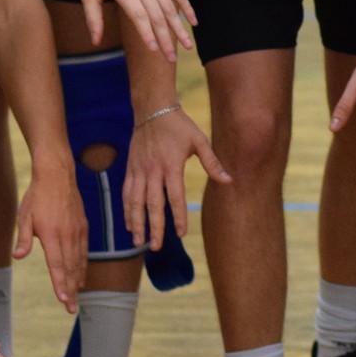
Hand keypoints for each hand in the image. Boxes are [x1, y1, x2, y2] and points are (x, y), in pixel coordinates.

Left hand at [14, 161, 86, 312]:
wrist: (57, 175)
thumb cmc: (37, 196)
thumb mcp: (24, 216)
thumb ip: (23, 238)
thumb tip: (17, 257)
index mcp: (52, 235)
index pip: (57, 265)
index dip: (60, 284)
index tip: (63, 300)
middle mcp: (68, 236)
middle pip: (70, 268)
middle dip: (71, 290)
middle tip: (72, 309)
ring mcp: (78, 232)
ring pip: (79, 262)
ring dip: (77, 281)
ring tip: (76, 296)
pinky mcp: (83, 227)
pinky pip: (84, 251)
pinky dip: (82, 266)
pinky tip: (80, 275)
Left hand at [80, 0, 196, 59]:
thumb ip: (93, 17)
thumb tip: (95, 40)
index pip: (139, 17)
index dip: (147, 34)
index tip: (154, 50)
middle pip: (158, 17)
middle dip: (165, 40)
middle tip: (171, 59)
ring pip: (170, 9)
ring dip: (179, 29)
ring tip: (187, 47)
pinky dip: (187, 8)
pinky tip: (193, 23)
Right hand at [123, 106, 230, 250]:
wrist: (152, 109)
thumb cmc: (179, 126)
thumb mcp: (199, 140)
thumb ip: (212, 162)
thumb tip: (229, 180)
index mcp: (171, 165)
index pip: (175, 197)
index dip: (178, 217)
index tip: (181, 234)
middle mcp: (153, 170)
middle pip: (152, 204)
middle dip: (154, 227)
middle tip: (155, 247)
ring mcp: (139, 170)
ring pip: (135, 201)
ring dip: (136, 222)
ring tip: (138, 242)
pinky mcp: (130, 168)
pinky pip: (126, 193)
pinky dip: (126, 209)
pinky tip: (129, 224)